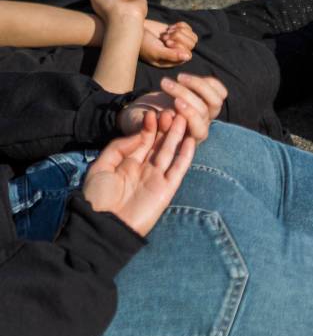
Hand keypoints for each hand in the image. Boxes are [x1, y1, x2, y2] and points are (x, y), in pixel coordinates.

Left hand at [83, 111, 194, 236]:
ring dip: (177, 135)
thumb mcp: (101, 167)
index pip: (143, 140)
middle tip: (173, 111)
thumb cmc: (98, 197)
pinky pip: (179, 168)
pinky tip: (190, 140)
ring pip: (170, 152)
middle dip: (165, 127)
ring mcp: (157, 178)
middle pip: (159, 143)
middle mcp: (145, 168)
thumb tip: (139, 135)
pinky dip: (186, 155)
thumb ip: (118, 148)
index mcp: (128, 163)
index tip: (153, 113)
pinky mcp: (168, 188)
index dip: (149, 127)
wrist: (105, 224)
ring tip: (183, 118)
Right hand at [117, 73, 227, 142]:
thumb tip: (167, 115)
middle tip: (164, 83)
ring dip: (197, 85)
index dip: (191, 116)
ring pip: (216, 100)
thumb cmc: (138, 120)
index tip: (174, 102)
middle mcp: (200, 127)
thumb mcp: (137, 123)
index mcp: (187, 139)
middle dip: (186, 95)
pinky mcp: (207, 100)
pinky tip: (187, 78)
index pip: (199, 130)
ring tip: (177, 77)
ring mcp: (206, 114)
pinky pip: (219, 91)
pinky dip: (207, 82)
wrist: (142, 112)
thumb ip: (150, 122)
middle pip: (205, 111)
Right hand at [141, 19, 196, 67]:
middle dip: (178, 37)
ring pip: (192, 36)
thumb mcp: (156, 51)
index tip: (166, 42)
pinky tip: (170, 28)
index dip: (179, 46)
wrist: (135, 30)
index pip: (188, 54)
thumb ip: (171, 55)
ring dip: (179, 31)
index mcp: (174, 61)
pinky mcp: (178, 32)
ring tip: (166, 33)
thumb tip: (188, 57)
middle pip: (192, 44)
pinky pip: (189, 28)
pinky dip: (180, 25)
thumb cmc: (143, 44)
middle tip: (165, 37)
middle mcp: (178, 52)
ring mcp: (179, 42)